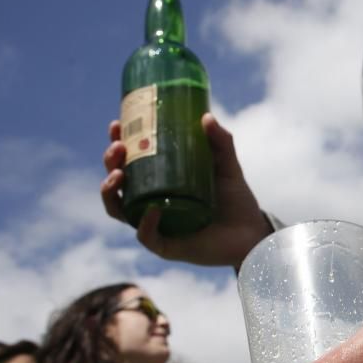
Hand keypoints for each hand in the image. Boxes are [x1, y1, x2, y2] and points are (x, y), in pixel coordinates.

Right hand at [101, 113, 271, 267]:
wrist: (252, 233)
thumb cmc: (235, 200)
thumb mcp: (227, 166)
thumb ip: (221, 142)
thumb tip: (206, 117)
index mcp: (159, 181)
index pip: (129, 161)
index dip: (117, 143)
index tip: (117, 125)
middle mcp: (151, 202)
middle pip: (118, 183)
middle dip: (111, 162)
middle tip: (119, 147)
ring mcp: (156, 224)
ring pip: (119, 210)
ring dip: (110, 191)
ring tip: (119, 174)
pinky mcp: (166, 246)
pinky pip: (146, 236)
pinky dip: (144, 223)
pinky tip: (152, 209)